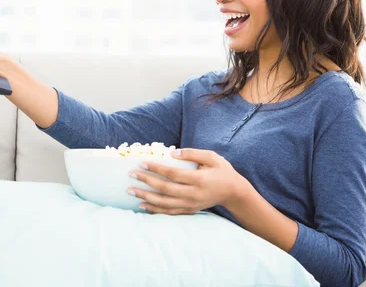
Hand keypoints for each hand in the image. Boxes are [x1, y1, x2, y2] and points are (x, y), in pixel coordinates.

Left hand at [127, 148, 250, 214]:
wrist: (234, 192)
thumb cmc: (222, 171)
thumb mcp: (212, 157)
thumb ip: (192, 153)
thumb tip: (172, 153)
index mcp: (199, 179)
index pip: (173, 174)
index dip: (156, 169)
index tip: (142, 163)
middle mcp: (193, 194)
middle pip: (165, 189)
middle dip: (146, 181)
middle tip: (131, 175)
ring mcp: (190, 204)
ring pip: (164, 203)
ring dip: (146, 197)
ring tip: (131, 191)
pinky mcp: (189, 210)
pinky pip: (169, 212)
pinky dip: (154, 209)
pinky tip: (142, 205)